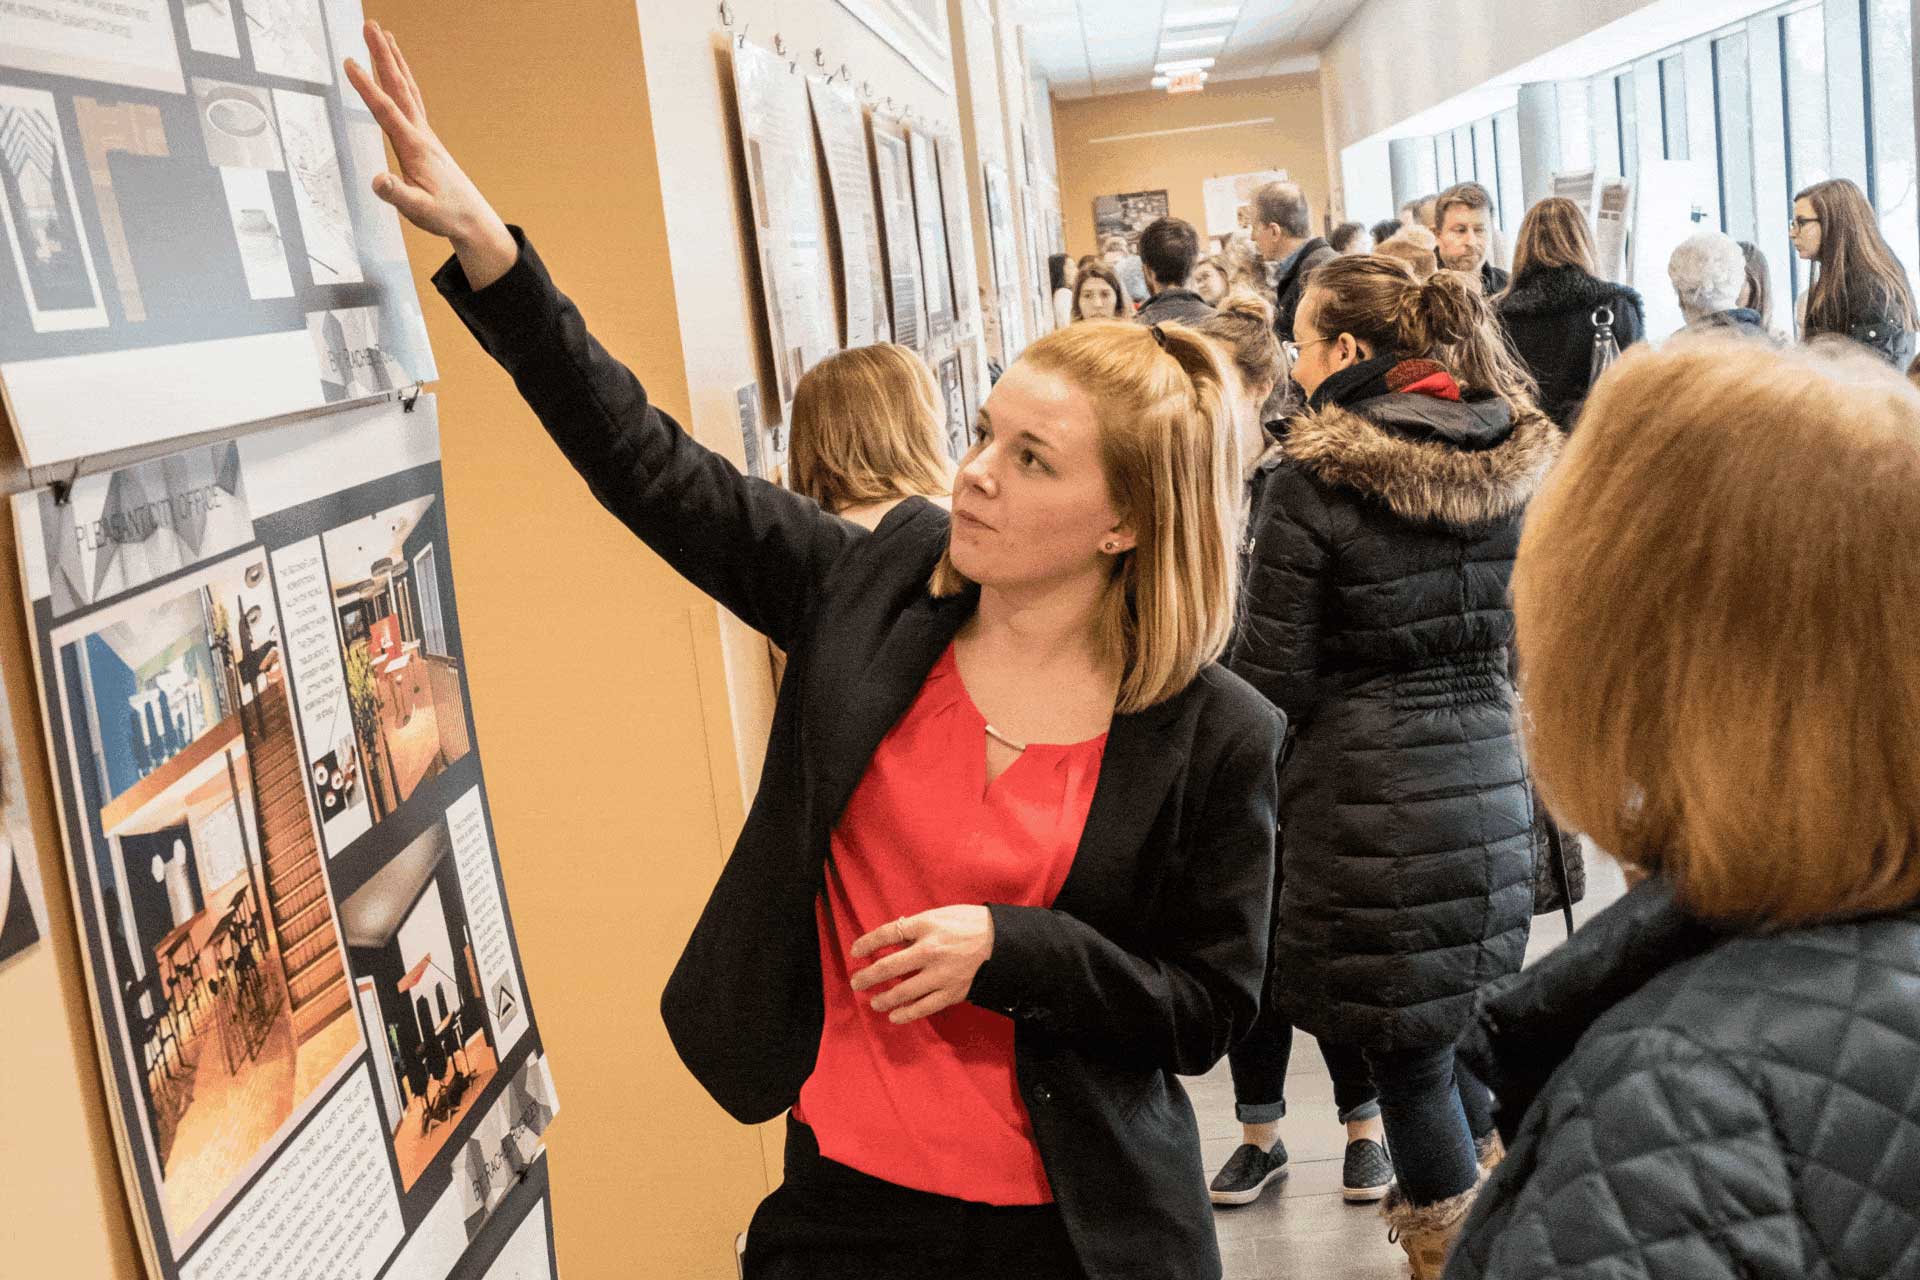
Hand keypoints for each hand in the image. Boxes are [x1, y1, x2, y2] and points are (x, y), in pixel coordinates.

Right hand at [343, 21, 515, 286]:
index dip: (367, 87)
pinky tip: (397, 72)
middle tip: (370, 25)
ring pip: (407, 88)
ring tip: (383, 35)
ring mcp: (425, 134)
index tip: (349, 62)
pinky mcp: (426, 138)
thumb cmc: (445, 215)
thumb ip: (397, 195)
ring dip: (394, 60)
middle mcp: (421, 134)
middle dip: (382, 55)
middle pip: (399, 87)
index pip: (386, 111)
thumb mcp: (419, 211)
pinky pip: (412, 99)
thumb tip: (378, 180)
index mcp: (414, 147)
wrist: (473, 219)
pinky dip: (402, 80)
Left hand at [849, 906, 993, 1024]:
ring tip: (874, 1002)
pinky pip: (924, 1007)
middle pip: (889, 966)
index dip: (868, 942)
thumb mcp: (942, 914)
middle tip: (856, 983)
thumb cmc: (972, 923)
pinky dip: (907, 1013)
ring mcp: (940, 974)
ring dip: (884, 999)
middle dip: (868, 977)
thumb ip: (918, 925)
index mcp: (927, 926)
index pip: (888, 933)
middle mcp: (930, 951)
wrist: (1004, 943)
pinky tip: (895, 1016)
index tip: (855, 951)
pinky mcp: (951, 992)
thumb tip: (895, 935)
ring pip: (903, 991)